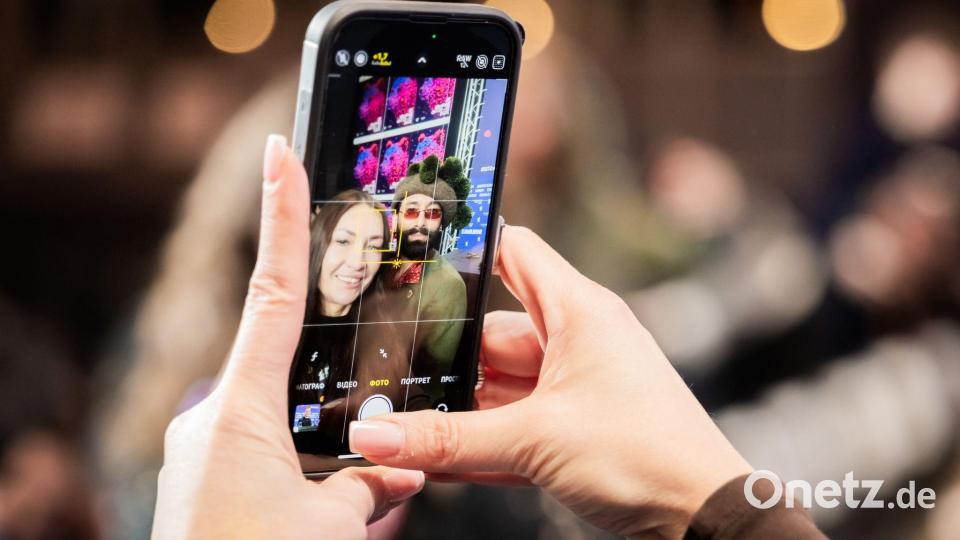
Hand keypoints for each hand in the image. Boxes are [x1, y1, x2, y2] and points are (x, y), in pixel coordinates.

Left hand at [152, 135, 423, 538]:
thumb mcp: (334, 529)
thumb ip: (370, 486)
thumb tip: (396, 472)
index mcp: (241, 412)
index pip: (273, 293)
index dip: (281, 216)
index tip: (282, 154)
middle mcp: (211, 420)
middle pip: (286, 370)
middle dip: (333, 388)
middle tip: (353, 438)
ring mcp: (201, 451)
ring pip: (281, 423)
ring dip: (320, 453)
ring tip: (340, 506)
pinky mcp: (200, 481)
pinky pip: (261, 455)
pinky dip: (298, 474)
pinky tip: (323, 510)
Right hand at [347, 226, 751, 538]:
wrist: (704, 519)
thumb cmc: (648, 456)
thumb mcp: (533, 441)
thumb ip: (448, 439)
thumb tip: (376, 437)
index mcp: (578, 312)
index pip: (514, 251)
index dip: (468, 248)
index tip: (415, 256)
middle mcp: (578, 339)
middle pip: (493, 331)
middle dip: (448, 356)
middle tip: (392, 370)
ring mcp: (577, 384)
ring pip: (500, 383)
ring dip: (462, 408)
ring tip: (406, 423)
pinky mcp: (576, 425)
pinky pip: (516, 422)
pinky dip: (484, 439)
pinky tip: (440, 460)